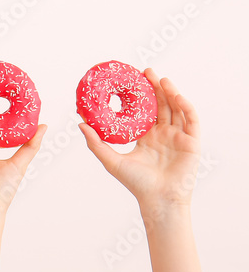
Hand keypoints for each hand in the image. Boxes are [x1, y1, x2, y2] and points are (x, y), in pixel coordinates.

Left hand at [80, 69, 200, 218]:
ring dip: (170, 92)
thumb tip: (79, 123)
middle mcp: (163, 134)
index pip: (145, 110)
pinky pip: (191, 120)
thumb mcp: (111, 160)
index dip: (140, 95)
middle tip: (145, 71)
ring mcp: (178, 137)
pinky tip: (176, 95)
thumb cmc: (136, 184)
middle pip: (161, 105)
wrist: (158, 200)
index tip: (131, 80)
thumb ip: (95, 142)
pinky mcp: (192, 142)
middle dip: (154, 87)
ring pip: (176, 109)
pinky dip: (185, 106)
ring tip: (160, 78)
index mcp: (147, 136)